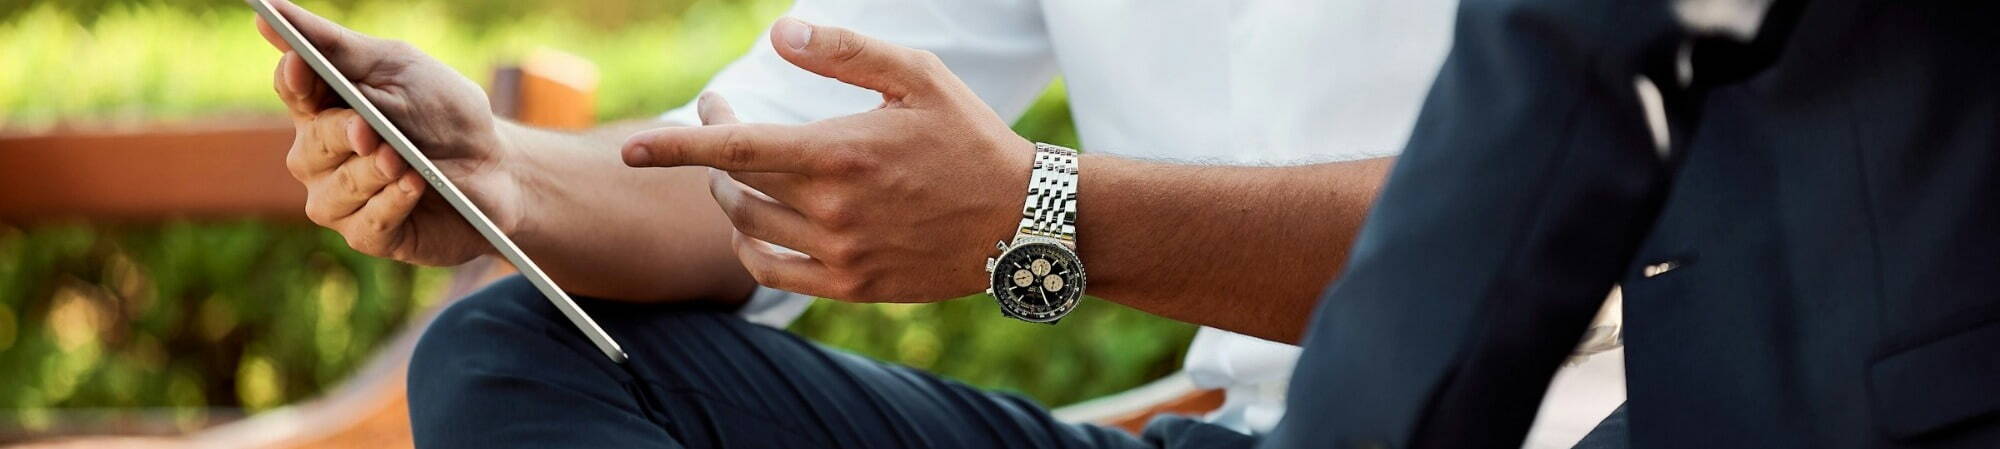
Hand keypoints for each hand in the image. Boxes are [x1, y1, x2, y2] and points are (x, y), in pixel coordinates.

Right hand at [255, 0, 515, 265]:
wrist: (499, 168)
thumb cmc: (445, 113)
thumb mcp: (400, 68)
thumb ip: (338, 48)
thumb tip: (271, 12)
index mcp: (324, 106)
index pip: (292, 89)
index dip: (295, 79)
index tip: (303, 65)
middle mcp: (321, 156)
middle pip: (310, 144)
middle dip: (341, 135)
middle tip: (369, 129)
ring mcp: (341, 198)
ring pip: (334, 191)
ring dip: (372, 173)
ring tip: (404, 161)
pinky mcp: (371, 234)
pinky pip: (366, 225)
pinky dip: (393, 203)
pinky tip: (416, 185)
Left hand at [622, 18, 1032, 301]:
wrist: (1021, 221)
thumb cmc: (970, 138)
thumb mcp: (918, 76)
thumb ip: (845, 51)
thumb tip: (779, 34)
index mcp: (839, 153)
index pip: (735, 148)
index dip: (675, 146)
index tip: (631, 148)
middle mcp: (832, 210)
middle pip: (736, 184)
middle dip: (713, 151)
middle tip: (725, 119)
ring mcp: (840, 254)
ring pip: (749, 227)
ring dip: (730, 196)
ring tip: (740, 170)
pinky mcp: (852, 286)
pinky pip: (771, 272)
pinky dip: (748, 248)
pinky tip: (752, 226)